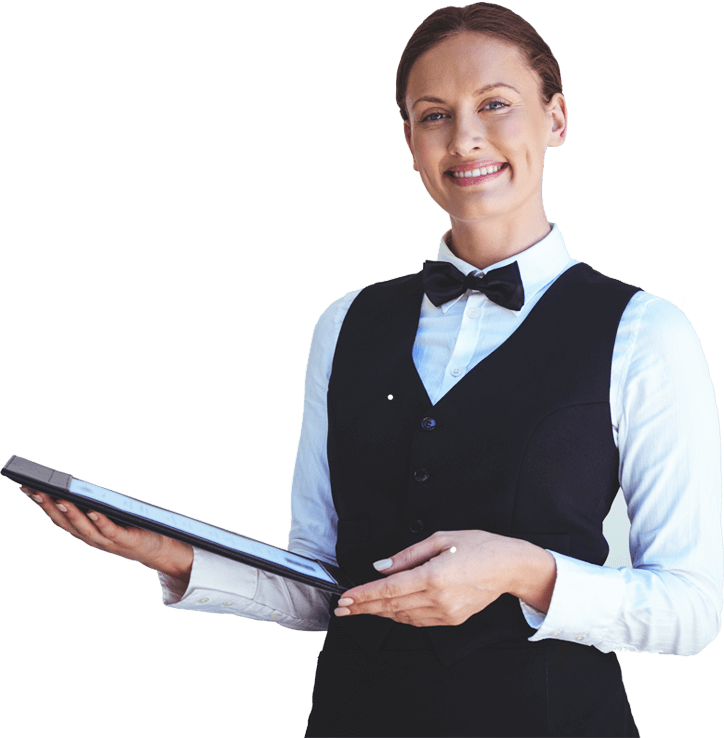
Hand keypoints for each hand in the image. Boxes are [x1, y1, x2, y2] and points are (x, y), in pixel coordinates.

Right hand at [21, 486, 192, 578]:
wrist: (158, 550)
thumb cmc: (132, 528)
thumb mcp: (108, 516)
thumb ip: (94, 504)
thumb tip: (78, 485)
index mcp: (85, 531)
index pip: (58, 516)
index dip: (41, 504)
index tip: (26, 488)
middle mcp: (91, 538)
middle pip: (65, 522)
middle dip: (48, 507)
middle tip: (35, 490)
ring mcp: (107, 540)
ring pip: (84, 528)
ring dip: (70, 514)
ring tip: (59, 498)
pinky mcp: (124, 540)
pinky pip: (110, 531)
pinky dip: (100, 522)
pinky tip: (94, 511)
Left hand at [334, 530, 553, 626]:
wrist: (509, 567)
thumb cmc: (478, 546)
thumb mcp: (440, 539)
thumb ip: (407, 555)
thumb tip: (381, 567)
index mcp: (433, 576)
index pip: (388, 590)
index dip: (363, 595)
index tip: (345, 599)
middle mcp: (438, 599)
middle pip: (391, 607)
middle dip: (363, 607)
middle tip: (342, 609)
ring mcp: (445, 613)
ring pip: (402, 617)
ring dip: (379, 613)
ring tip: (359, 609)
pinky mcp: (451, 620)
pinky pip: (418, 621)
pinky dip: (399, 616)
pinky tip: (387, 610)